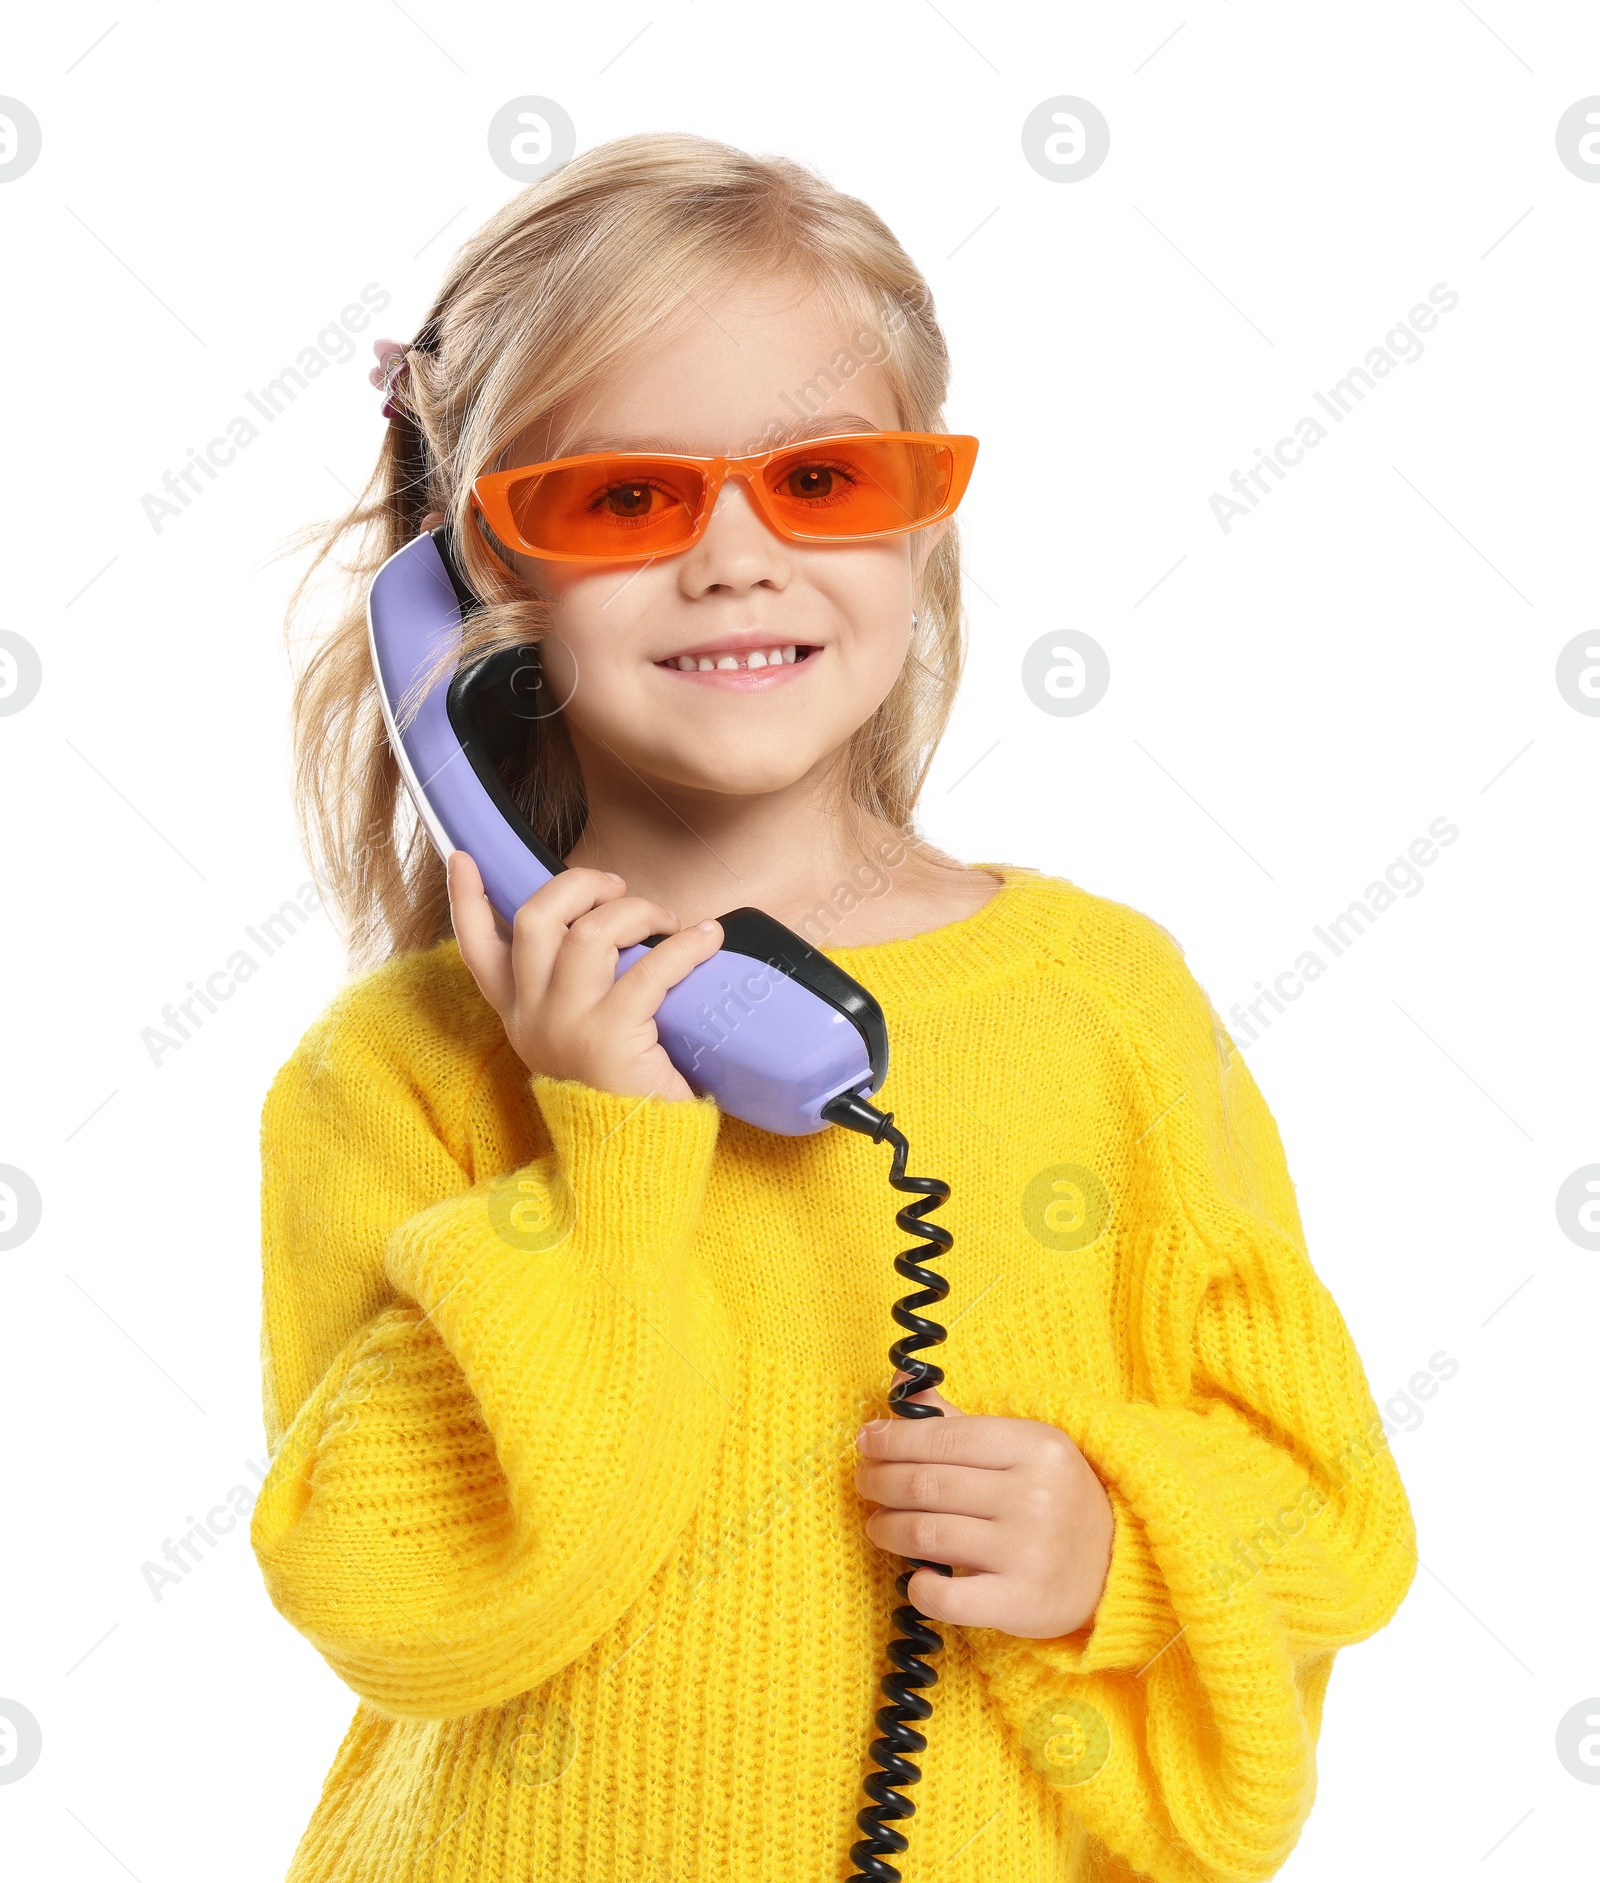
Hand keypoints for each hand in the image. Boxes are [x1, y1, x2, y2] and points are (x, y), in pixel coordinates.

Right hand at [448, 853, 723, 1101]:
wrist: (635, 1160)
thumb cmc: (622, 1090)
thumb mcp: (578, 1039)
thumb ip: (576, 992)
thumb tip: (608, 928)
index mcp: (519, 1016)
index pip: (477, 950)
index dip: (466, 900)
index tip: (465, 857)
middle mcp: (532, 1019)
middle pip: (537, 919)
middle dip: (579, 885)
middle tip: (617, 888)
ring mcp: (567, 1027)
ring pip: (590, 933)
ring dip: (636, 911)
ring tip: (668, 920)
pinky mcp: (611, 1038)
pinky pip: (649, 969)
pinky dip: (684, 947)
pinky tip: (709, 940)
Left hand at [853, 1370, 1114, 1637]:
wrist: (1118, 1562)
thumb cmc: (1055, 1497)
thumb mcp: (1021, 1448)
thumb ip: (959, 1422)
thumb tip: (899, 1389)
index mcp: (1036, 1447)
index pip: (943, 1437)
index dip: (893, 1439)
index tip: (866, 1442)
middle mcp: (1034, 1496)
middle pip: (927, 1484)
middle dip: (880, 1481)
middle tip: (865, 1482)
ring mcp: (1028, 1551)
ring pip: (928, 1533)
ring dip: (887, 1528)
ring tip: (878, 1525)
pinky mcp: (1021, 1601)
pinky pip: (947, 1595)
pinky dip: (919, 1585)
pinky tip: (915, 1574)